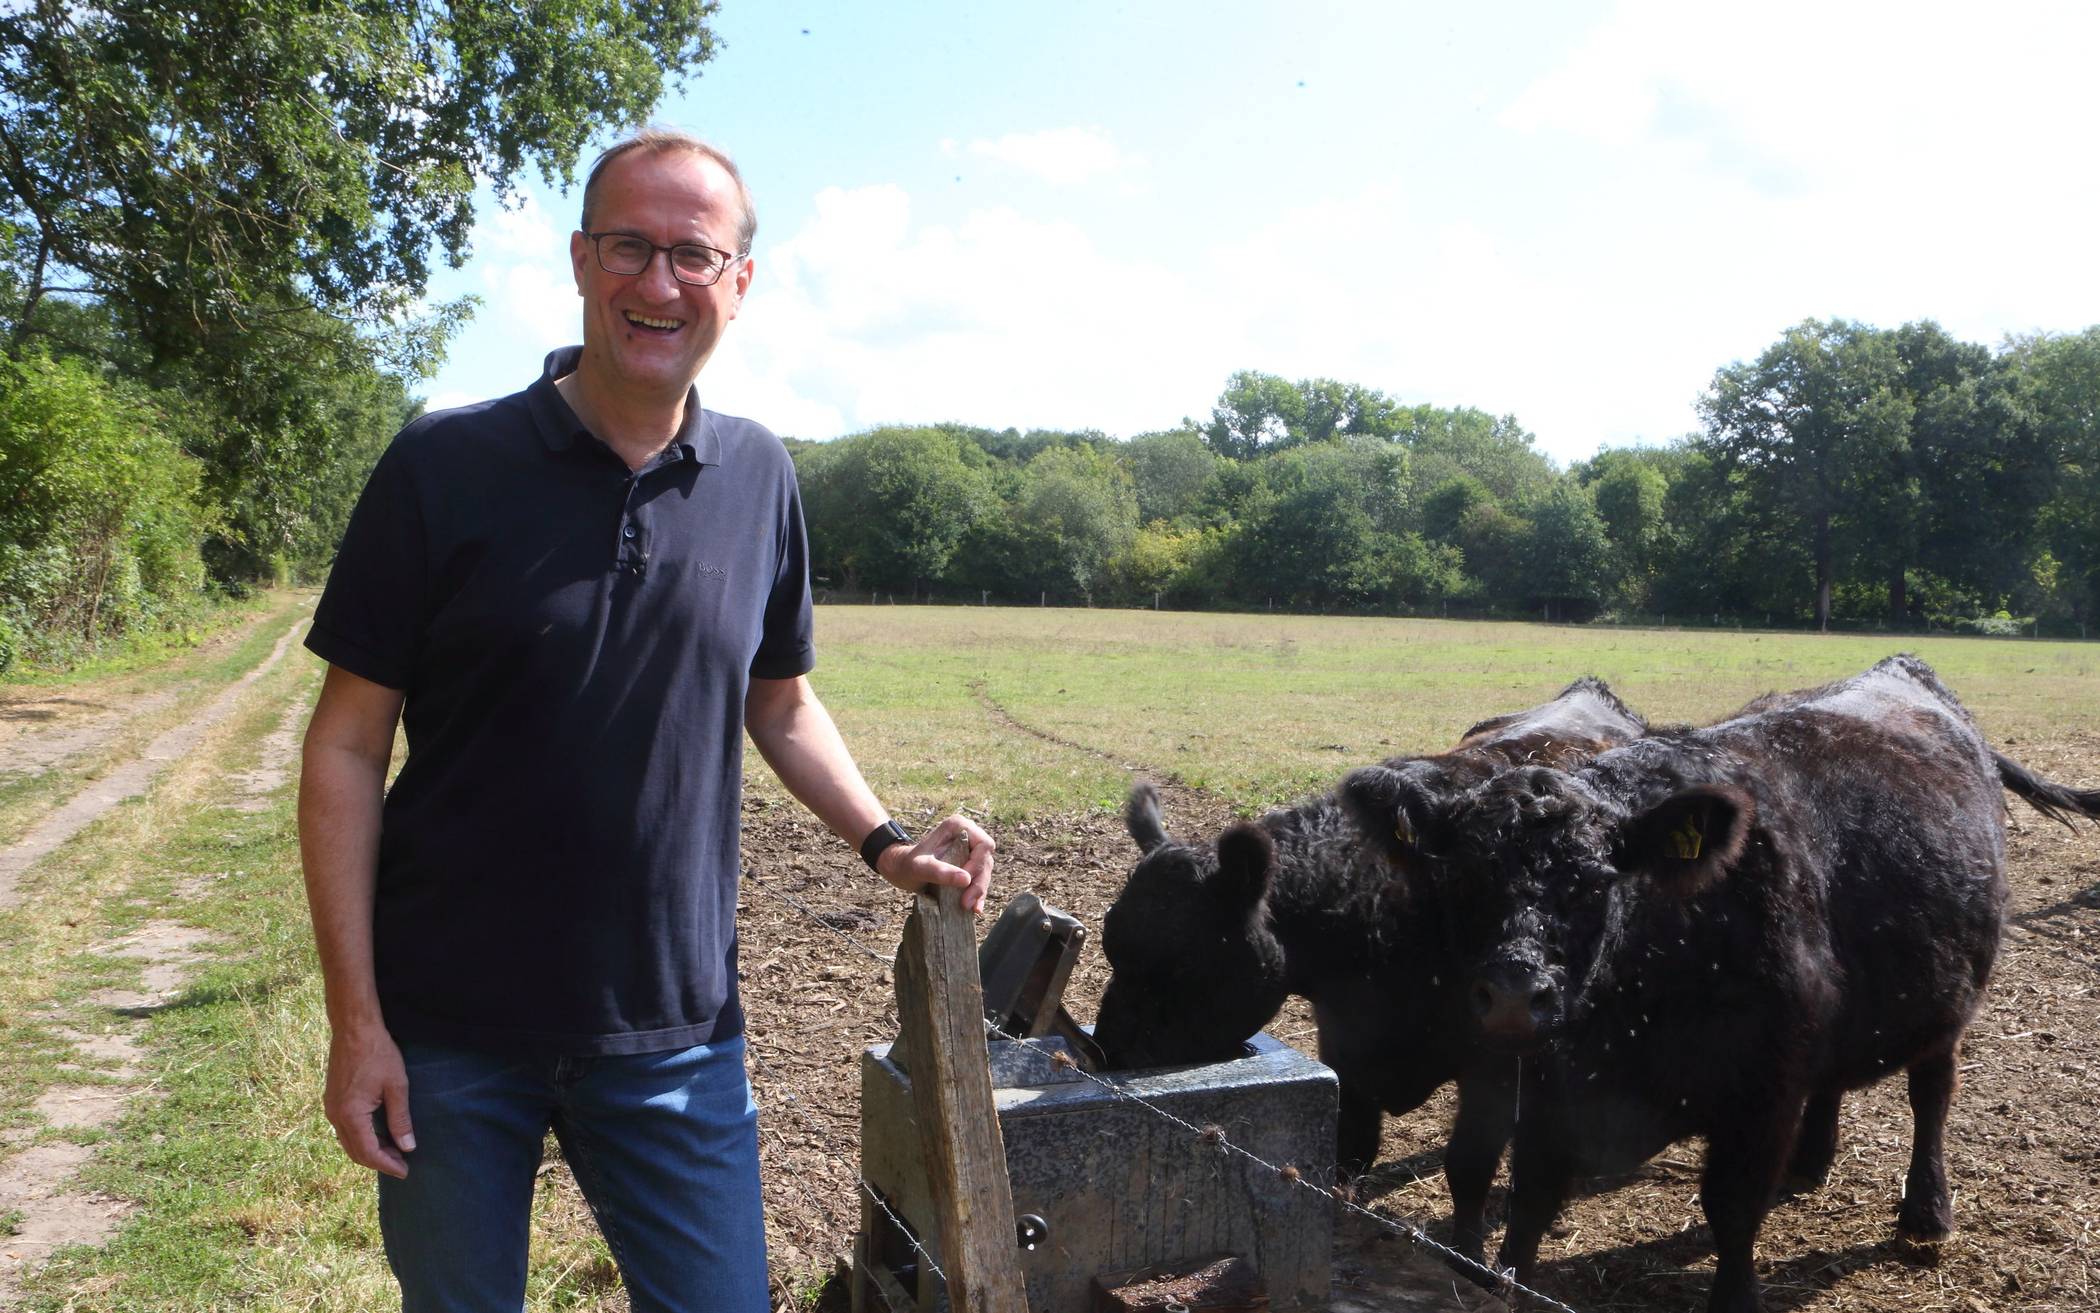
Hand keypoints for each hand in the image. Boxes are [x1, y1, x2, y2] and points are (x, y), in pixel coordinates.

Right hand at [324, 1022, 415, 1178]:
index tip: (405, 1171)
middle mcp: (335, 1116)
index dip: (387, 1164)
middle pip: (356, 1152)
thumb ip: (400, 1119)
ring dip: (370, 1150)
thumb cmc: (378, 1053)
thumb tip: (408, 1147)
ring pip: (349, 1142)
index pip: (368, 1152)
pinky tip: (379, 1134)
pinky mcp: (332, 1100)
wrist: (354, 1028)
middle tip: (402, 1164)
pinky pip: (345, 1129)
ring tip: (394, 1151)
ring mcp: (331, 1108)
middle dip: (379, 1161)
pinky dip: (362, 1138)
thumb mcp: (396, 1087)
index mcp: (350, 1115)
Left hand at [876, 814, 995, 913]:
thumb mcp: (920, 868)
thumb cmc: (907, 864)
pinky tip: (975, 908)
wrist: (900, 871)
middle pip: (985, 860)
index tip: (965, 883)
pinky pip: (979, 878)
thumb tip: (966, 880)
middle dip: (979, 883)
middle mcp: (967, 835)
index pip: (983, 845)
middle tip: (967, 903)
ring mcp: (969, 849)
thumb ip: (941, 872)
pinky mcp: (968, 863)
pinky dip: (978, 893)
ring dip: (979, 890)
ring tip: (971, 908)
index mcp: (958, 826)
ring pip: (985, 871)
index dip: (978, 865)